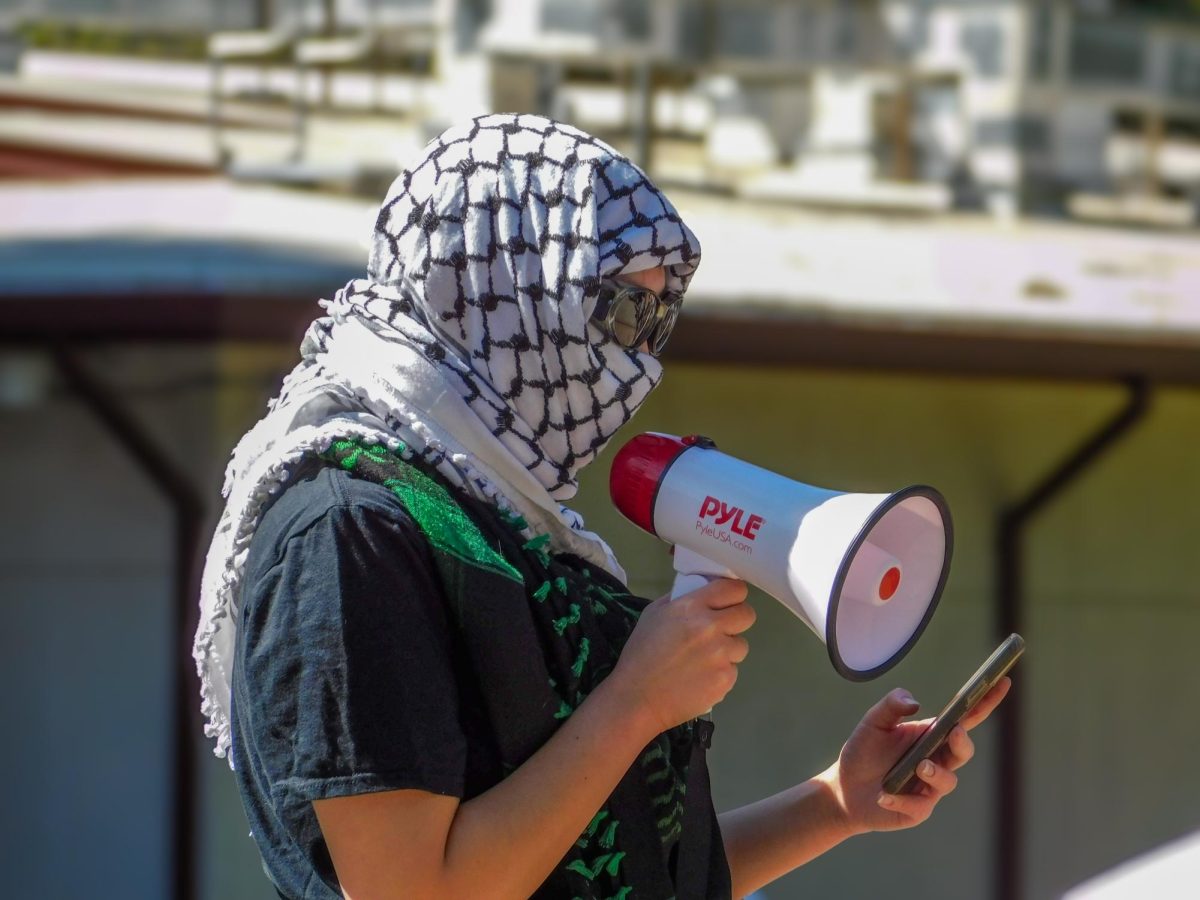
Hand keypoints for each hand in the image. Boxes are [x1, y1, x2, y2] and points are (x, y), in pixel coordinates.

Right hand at [608, 578, 754, 732]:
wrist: (637, 698)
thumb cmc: (640, 655)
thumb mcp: (653, 615)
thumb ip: (681, 599)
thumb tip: (703, 592)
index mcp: (692, 607)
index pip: (734, 589)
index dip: (733, 594)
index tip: (727, 601)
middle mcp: (711, 628)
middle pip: (747, 614)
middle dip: (737, 620)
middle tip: (720, 630)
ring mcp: (721, 655)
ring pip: (741, 645)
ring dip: (728, 650)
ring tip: (704, 660)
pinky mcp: (725, 680)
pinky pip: (732, 670)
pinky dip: (720, 673)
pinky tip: (700, 678)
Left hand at [817, 677, 1010, 834]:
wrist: (844, 788)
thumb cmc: (863, 751)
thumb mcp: (873, 723)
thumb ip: (891, 706)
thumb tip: (915, 702)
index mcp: (931, 734)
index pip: (965, 718)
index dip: (986, 701)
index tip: (1003, 681)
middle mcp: (936, 759)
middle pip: (963, 750)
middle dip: (963, 742)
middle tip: (953, 733)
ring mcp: (930, 786)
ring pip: (948, 781)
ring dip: (935, 772)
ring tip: (918, 767)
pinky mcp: (918, 809)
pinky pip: (920, 806)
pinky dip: (902, 799)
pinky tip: (884, 795)